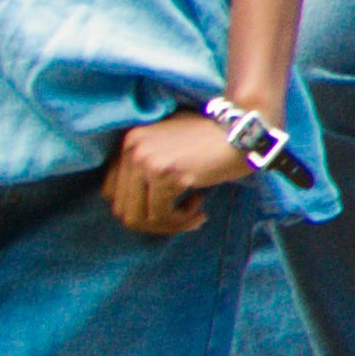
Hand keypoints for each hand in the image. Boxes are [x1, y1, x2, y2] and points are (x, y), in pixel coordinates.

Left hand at [104, 109, 249, 235]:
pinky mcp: (166, 175)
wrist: (244, 130)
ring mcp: (147, 161)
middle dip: (152, 223)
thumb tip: (136, 208)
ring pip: (139, 218)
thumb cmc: (213, 139)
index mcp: (129, 141)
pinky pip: (162, 216)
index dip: (137, 208)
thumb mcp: (170, 144)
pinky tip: (200, 209)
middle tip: (181, 218)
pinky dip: (181, 221)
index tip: (164, 208)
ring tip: (192, 214)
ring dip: (168, 225)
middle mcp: (132, 149)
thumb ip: (148, 164)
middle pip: (123, 209)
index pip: (110, 192)